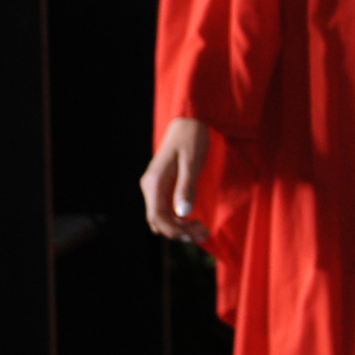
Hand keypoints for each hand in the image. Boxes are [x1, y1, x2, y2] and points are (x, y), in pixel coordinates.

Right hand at [141, 117, 208, 242]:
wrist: (189, 120)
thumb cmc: (192, 138)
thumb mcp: (192, 163)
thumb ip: (186, 187)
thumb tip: (182, 214)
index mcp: (154, 182)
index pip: (157, 216)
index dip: (174, 230)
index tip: (193, 234)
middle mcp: (151, 187)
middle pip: (158, 220)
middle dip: (178, 231)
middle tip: (204, 234)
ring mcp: (156, 187)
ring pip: (162, 217)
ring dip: (179, 227)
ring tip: (202, 231)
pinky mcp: (164, 186)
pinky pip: (167, 209)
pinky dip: (179, 219)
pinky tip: (194, 221)